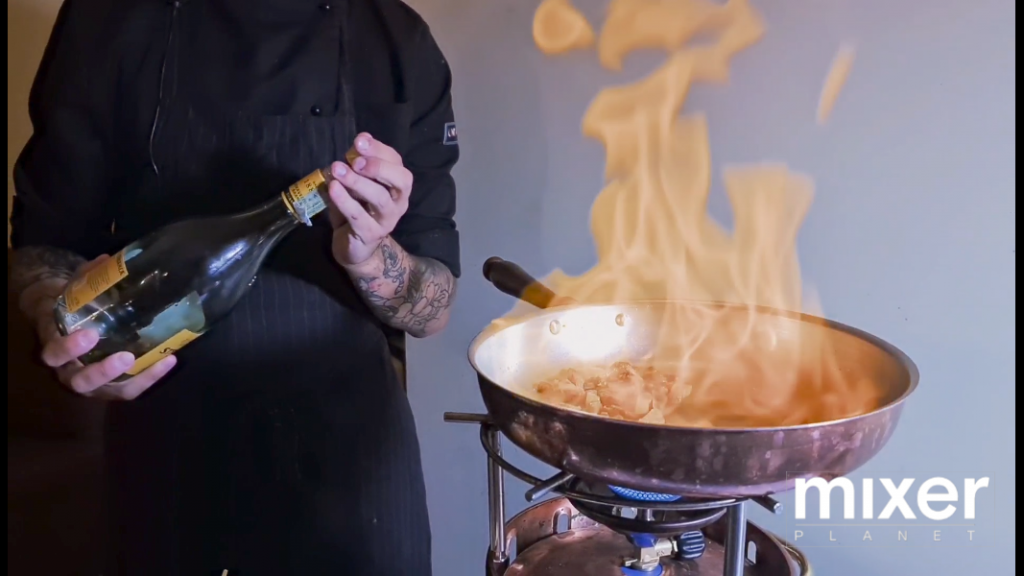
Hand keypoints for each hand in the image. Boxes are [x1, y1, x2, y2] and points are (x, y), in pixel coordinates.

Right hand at [34, 256, 176, 400]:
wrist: (68, 324)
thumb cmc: (71, 307)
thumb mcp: (72, 292)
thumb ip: (85, 278)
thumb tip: (107, 259)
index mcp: (55, 346)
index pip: (54, 353)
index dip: (68, 348)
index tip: (90, 335)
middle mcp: (69, 370)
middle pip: (80, 381)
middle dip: (103, 371)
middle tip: (126, 357)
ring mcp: (91, 382)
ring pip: (108, 390)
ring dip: (135, 378)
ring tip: (160, 361)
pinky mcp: (111, 386)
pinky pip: (129, 388)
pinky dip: (150, 377)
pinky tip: (170, 359)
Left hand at [327, 132, 412, 266]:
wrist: (353, 245)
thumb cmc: (357, 208)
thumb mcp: (357, 181)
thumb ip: (359, 162)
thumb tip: (362, 139)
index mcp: (398, 184)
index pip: (396, 162)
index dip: (379, 149)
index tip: (359, 141)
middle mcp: (399, 201)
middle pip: (401, 180)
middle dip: (379, 167)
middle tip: (355, 160)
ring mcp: (387, 219)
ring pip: (380, 198)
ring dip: (357, 182)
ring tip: (337, 170)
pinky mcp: (371, 234)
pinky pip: (359, 216)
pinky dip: (345, 201)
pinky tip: (333, 188)